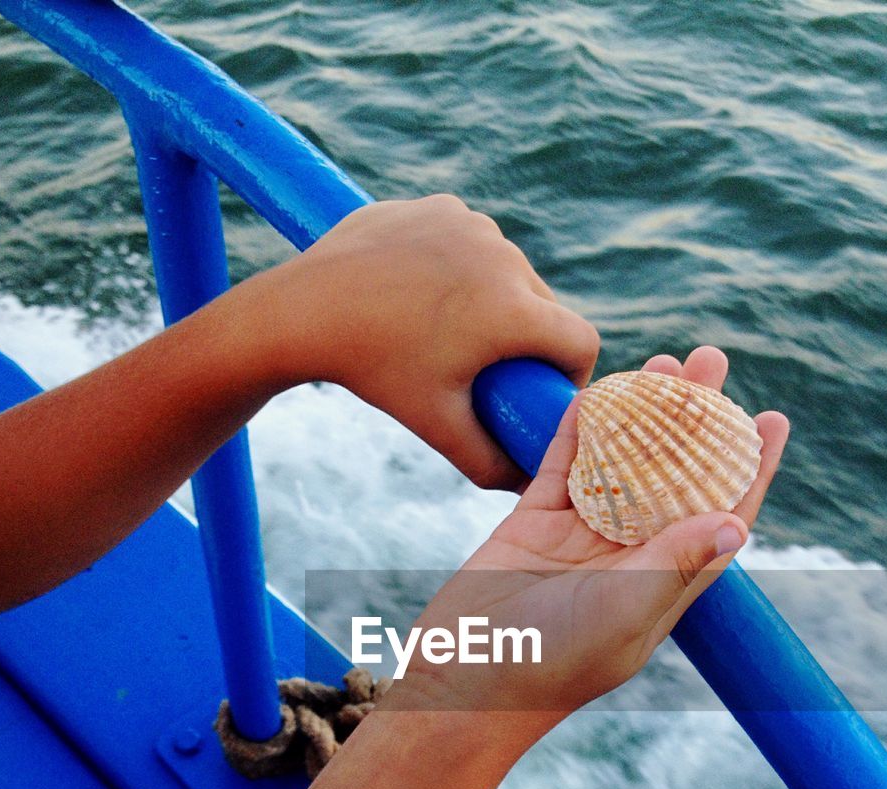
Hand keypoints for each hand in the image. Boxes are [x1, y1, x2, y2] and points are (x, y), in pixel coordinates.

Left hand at [247, 196, 599, 490]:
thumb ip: (488, 462)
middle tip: (484, 368)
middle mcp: (504, 258)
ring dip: (496, 298)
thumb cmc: (374, 370)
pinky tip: (426, 289)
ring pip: (509, 271)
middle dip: (527, 337)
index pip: (580, 341)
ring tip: (449, 328)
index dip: (570, 373)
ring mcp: (473, 224)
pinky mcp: (444, 206)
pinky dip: (461, 264)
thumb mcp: (436, 425)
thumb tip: (526, 484)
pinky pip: (472, 241)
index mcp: (513, 310)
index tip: (543, 389)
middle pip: (545, 305)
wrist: (306, 308)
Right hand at [396, 346, 788, 735]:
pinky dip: (579, 429)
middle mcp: (628, 554)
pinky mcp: (532, 525)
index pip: (720, 514)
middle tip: (711, 360)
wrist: (467, 677)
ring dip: (644, 412)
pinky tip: (597, 390)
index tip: (771, 418)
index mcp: (664, 581)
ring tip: (664, 360)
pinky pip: (563, 466)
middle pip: (674, 473)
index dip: (748, 468)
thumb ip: (676, 565)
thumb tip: (738, 525)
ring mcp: (580, 537)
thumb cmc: (555, 662)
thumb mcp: (625, 611)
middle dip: (696, 418)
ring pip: (622, 461)